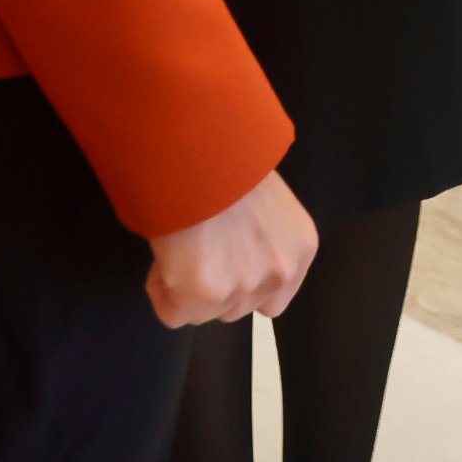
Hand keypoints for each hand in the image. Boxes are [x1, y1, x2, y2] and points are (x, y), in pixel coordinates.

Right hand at [146, 168, 317, 326]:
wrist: (199, 146)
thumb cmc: (227, 159)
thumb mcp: (265, 203)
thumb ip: (259, 240)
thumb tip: (230, 256)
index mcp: (300, 249)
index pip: (272, 300)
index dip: (239, 283)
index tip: (220, 261)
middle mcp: (279, 273)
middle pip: (236, 308)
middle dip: (212, 287)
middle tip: (194, 249)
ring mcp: (242, 287)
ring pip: (204, 313)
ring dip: (186, 290)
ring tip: (178, 249)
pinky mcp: (203, 294)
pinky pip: (173, 314)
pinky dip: (161, 293)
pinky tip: (162, 260)